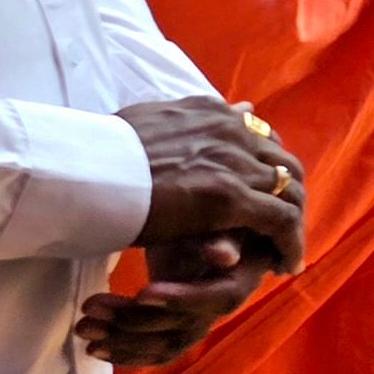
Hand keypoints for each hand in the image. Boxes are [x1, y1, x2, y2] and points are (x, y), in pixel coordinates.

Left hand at [76, 231, 272, 366]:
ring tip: (83, 327)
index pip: (218, 299)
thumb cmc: (209, 215)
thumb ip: (224, 235)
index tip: (142, 293)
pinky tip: (94, 349)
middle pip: (182, 325)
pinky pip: (154, 353)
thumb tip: (224, 257)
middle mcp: (220, 308)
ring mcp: (198, 323)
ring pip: (164, 344)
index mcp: (239, 280)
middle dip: (134, 320)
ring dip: (122, 340)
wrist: (199, 225)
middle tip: (91, 307)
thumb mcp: (218, 218)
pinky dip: (125, 354)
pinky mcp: (176, 330)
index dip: (181, 299)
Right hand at [84, 97, 306, 364]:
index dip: (269, 171)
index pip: (260, 139)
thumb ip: (190, 122)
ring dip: (293, 223)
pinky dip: (289, 244)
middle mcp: (230, 130)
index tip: (267, 196)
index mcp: (211, 113)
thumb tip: (235, 108)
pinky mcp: (231, 198)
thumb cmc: (100, 155)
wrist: (80, 172)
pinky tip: (285, 266)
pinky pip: (280, 222)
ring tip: (287, 252)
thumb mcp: (150, 126)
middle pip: (283, 164)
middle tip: (285, 229)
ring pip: (289, 193)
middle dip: (289, 198)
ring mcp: (233, 163)